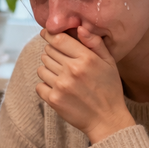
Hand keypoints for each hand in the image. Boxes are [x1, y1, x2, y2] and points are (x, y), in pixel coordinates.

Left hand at [37, 27, 134, 143]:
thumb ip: (95, 43)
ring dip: (49, 70)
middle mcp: (72, 70)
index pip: (58, 39)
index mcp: (86, 59)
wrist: (107, 119)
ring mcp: (61, 85)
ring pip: (41, 68)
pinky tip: (58, 88)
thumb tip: (80, 28)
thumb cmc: (109, 89)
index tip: (46, 34)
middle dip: (53, 53)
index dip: (50, 35)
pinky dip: (45, 85)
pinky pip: (39, 85)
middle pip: (48, 52)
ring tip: (63, 76)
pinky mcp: (53, 99)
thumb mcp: (109, 63)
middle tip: (63, 62)